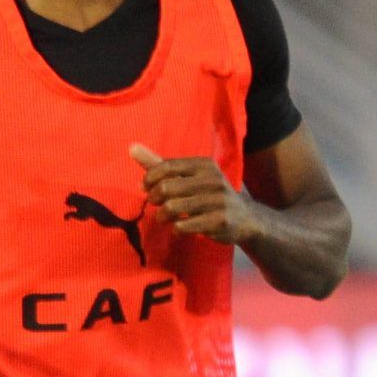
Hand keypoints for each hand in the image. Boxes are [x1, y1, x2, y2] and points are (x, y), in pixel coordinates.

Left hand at [131, 143, 259, 244]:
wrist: (245, 218)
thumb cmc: (208, 194)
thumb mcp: (188, 176)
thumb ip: (160, 164)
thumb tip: (132, 148)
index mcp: (203, 165)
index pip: (167, 166)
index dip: (150, 179)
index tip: (146, 188)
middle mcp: (212, 179)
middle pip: (166, 188)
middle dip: (154, 199)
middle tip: (156, 205)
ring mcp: (217, 201)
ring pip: (172, 208)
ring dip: (163, 216)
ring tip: (165, 218)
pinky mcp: (219, 221)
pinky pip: (183, 226)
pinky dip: (176, 229)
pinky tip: (180, 228)